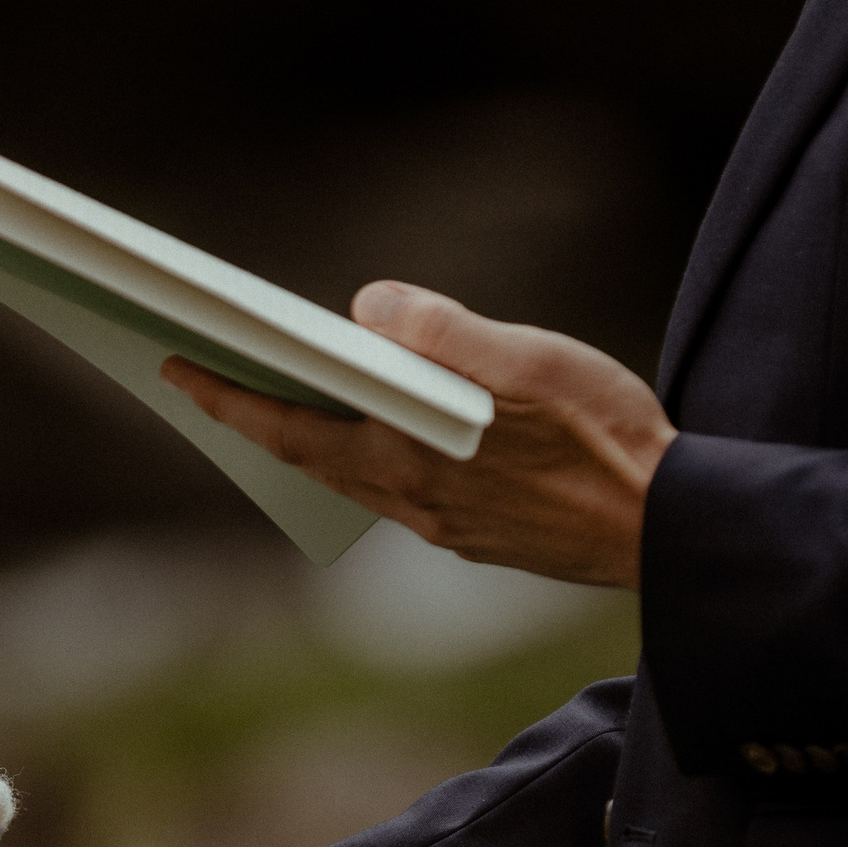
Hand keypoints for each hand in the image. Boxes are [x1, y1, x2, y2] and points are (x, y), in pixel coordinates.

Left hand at [164, 281, 676, 589]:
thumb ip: (444, 334)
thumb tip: (368, 310)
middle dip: (254, 415)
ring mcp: (446, 525)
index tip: (175, 368)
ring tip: (284, 401)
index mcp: (408, 456)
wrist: (672, 529)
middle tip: (203, 378)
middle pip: (310, 454)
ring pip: (356, 476)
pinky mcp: (481, 536)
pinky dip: (372, 459)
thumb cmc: (608, 439)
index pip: (290, 427)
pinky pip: (403, 492)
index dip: (228, 397)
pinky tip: (388, 436)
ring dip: (312, 439)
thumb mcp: (529, 360)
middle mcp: (414, 500)